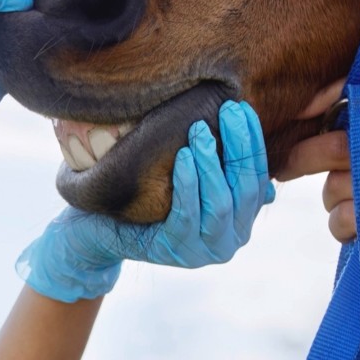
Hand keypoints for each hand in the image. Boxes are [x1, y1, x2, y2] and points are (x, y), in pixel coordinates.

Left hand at [17, 100, 275, 302]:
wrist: (101, 227)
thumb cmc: (149, 191)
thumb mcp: (189, 172)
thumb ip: (216, 154)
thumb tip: (242, 114)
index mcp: (241, 218)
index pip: (258, 177)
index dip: (252, 141)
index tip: (241, 107)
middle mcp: (230, 239)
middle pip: (246, 189)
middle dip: (238, 146)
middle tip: (226, 110)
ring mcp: (204, 251)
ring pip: (220, 204)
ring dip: (211, 162)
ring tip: (198, 130)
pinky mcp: (176, 252)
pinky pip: (187, 215)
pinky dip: (187, 184)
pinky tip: (182, 156)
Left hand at [281, 81, 359, 289]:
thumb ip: (354, 125)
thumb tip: (293, 111)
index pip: (359, 93)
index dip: (320, 100)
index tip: (292, 113)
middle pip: (337, 145)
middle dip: (302, 158)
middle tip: (283, 169)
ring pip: (337, 185)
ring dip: (330, 200)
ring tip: (352, 205)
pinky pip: (345, 217)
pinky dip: (340, 226)